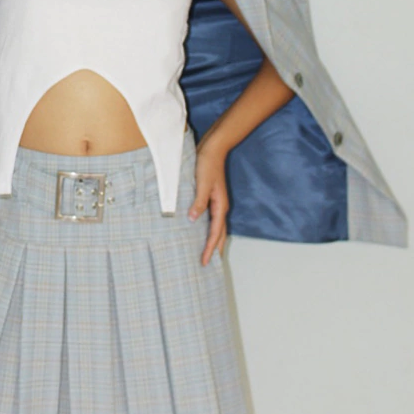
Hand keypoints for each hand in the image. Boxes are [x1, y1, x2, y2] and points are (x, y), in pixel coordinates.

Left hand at [188, 138, 228, 265]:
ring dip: (212, 240)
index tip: (205, 262)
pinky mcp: (210, 197)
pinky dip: (206, 228)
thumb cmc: (207, 164)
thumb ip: (198, 202)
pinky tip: (198, 230)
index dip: (210, 248)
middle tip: (208, 264)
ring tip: (205, 252)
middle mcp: (220, 206)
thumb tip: (193, 219)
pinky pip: (209, 218)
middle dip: (214, 249)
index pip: (216, 233)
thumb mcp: (202, 184)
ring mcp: (216, 202)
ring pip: (215, 227)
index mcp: (220, 206)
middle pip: (219, 234)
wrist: (213, 149)